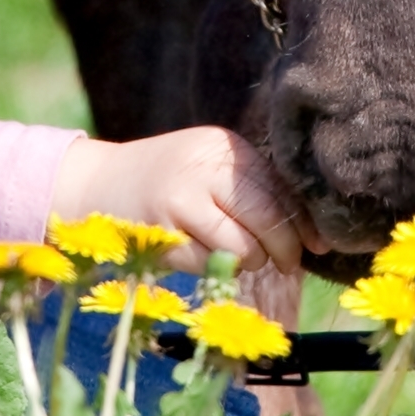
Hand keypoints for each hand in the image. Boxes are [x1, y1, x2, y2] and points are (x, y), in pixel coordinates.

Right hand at [51, 127, 304, 277]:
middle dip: (284, 249)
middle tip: (286, 263)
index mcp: (224, 146)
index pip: (282, 187)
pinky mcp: (162, 233)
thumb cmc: (169, 182)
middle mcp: (204, 165)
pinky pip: (209, 265)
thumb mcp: (210, 170)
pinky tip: (202, 254)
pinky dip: (215, 269)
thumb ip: (254, 191)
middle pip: (267, 218)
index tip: (317, 245)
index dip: (305, 223)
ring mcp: (180, 199)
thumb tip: (313, 238)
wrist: (97, 185)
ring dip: (250, 262)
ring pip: (243, 248)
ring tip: (240, 256)